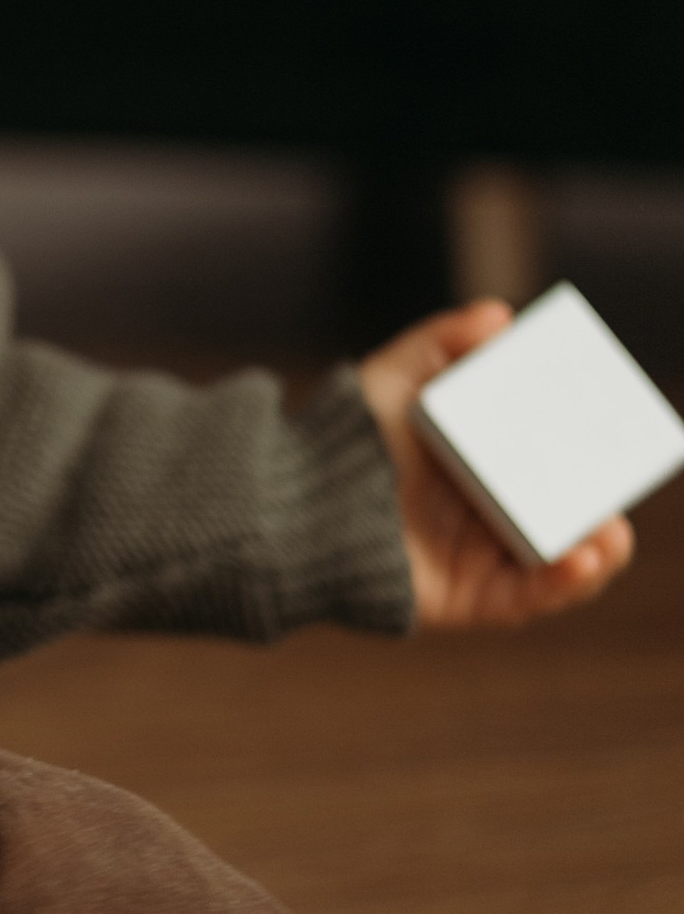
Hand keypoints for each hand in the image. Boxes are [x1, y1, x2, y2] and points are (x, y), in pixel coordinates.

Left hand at [358, 300, 634, 625]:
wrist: (294, 504)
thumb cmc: (346, 439)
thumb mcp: (395, 377)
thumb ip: (443, 342)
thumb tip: (499, 314)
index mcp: (483, 465)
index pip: (552, 461)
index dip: (588, 453)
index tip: (614, 435)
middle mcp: (488, 515)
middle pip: (565, 513)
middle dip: (601, 503)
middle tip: (618, 483)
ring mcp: (482, 560)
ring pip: (561, 561)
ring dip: (597, 548)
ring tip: (609, 532)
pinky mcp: (469, 600)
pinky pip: (529, 599)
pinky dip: (563, 583)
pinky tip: (580, 559)